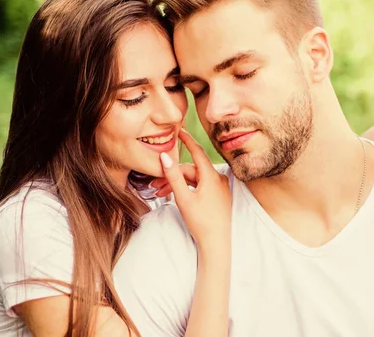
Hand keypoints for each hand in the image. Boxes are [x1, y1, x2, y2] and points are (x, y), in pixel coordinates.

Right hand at [159, 129, 231, 249]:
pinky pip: (200, 186)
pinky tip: (174, 196)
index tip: (179, 129)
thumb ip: (173, 176)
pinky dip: (187, 189)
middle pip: (191, 170)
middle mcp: (218, 179)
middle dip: (172, 174)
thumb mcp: (183, 198)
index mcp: (212, 177)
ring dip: (177, 183)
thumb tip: (165, 157)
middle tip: (154, 184)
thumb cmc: (201, 222)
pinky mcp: (218, 196)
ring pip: (194, 179)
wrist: (216, 243)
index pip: (197, 151)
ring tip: (160, 193)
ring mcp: (219, 188)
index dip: (187, 140)